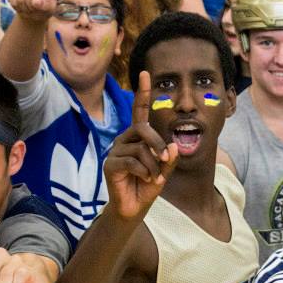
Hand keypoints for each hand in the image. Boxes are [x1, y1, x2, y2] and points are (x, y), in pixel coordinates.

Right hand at [7, 0, 65, 21]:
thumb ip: (44, 6)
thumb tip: (35, 1)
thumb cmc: (44, 9)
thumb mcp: (48, 10)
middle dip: (31, 3)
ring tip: (29, 5)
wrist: (31, 11)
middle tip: (34, 7)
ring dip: (24, 5)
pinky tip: (22, 4)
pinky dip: (17, 5)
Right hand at [103, 70, 178, 219]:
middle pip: (143, 130)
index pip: (140, 112)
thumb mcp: (164, 171)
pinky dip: (144, 172)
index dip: (142, 93)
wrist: (134, 208)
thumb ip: (169, 158)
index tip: (145, 73)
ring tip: (154, 178)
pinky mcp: (110, 164)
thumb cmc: (147, 186)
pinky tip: (145, 180)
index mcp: (138, 137)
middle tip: (166, 162)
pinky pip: (131, 161)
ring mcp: (115, 151)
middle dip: (158, 146)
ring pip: (140, 149)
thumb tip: (172, 145)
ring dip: (153, 166)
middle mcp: (125, 140)